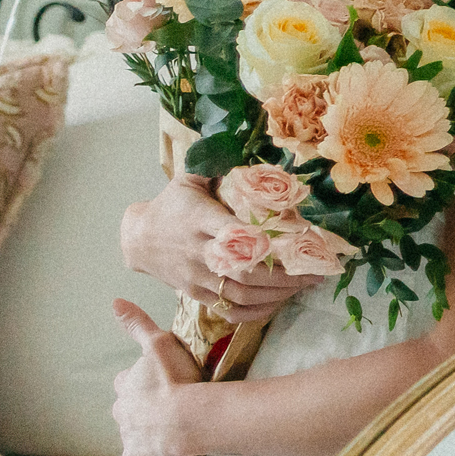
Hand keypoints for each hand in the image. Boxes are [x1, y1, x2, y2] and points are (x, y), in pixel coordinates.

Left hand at [109, 299, 206, 455]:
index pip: (125, 381)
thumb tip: (114, 301)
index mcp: (126, 385)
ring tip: (164, 431)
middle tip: (163, 406)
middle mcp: (121, 411)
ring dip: (141, 431)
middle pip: (125, 408)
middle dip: (138, 407)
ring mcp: (128, 436)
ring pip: (129, 432)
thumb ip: (137, 324)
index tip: (156, 382)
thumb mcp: (159, 343)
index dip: (139, 381)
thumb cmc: (176, 379)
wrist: (186, 418)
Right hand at [121, 174, 323, 322]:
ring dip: (276, 294)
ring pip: (240, 293)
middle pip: (244, 270)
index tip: (298, 241)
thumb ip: (217, 166)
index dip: (265, 242)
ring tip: (304, 286)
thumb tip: (247, 143)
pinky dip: (256, 312)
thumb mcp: (189, 179)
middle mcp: (197, 251)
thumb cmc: (172, 204)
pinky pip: (228, 309)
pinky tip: (278, 303)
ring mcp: (196, 277)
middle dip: (284, 275)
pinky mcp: (195, 294)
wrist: (138, 238)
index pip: (232, 232)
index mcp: (199, 219)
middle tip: (315, 272)